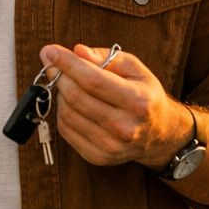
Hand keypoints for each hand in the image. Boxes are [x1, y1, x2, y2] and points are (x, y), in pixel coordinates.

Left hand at [40, 43, 191, 168]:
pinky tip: (71, 102)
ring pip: (67, 114)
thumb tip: (78, 51)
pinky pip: (66, 130)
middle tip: (52, 62)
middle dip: (58, 76)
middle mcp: (126, 127)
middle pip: (77, 98)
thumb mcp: (135, 68)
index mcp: (139, 101)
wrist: (158, 135)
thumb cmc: (144, 95)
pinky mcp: (98, 157)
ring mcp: (111, 146)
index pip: (93, 81)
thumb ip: (107, 57)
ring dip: (60, 93)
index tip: (50, 51)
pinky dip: (62, 112)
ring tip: (68, 83)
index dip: (67, 64)